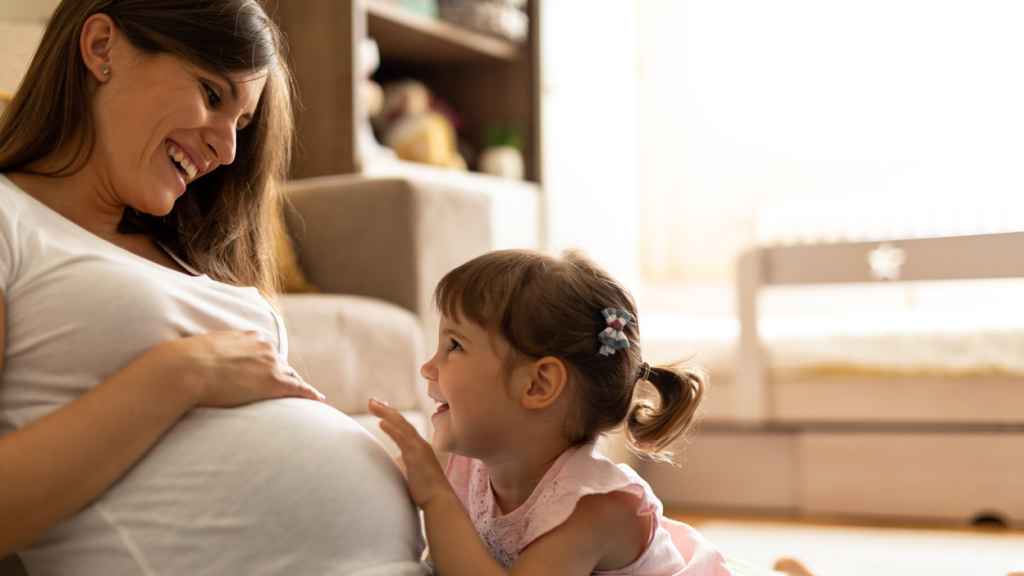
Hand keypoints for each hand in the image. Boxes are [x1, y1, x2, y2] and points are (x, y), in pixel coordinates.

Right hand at [150, 331, 325, 407]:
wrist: (185, 369)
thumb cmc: (182, 363)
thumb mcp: (197, 349)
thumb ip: (204, 352)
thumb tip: (185, 358)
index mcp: (246, 336)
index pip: (264, 351)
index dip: (267, 363)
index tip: (268, 370)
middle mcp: (263, 347)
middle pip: (280, 363)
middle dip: (284, 375)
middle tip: (288, 387)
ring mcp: (270, 365)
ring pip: (290, 376)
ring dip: (296, 386)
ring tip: (306, 396)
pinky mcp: (274, 383)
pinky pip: (299, 389)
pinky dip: (310, 394)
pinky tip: (319, 400)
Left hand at [368, 398, 451, 509]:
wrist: (439, 501)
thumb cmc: (426, 492)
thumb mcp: (412, 474)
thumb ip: (404, 465)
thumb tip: (394, 461)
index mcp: (419, 448)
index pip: (403, 428)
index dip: (392, 417)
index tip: (380, 409)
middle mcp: (420, 444)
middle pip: (401, 422)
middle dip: (386, 410)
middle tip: (371, 401)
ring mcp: (419, 448)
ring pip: (401, 426)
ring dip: (386, 414)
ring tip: (373, 404)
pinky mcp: (417, 456)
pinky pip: (402, 438)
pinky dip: (392, 429)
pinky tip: (382, 422)